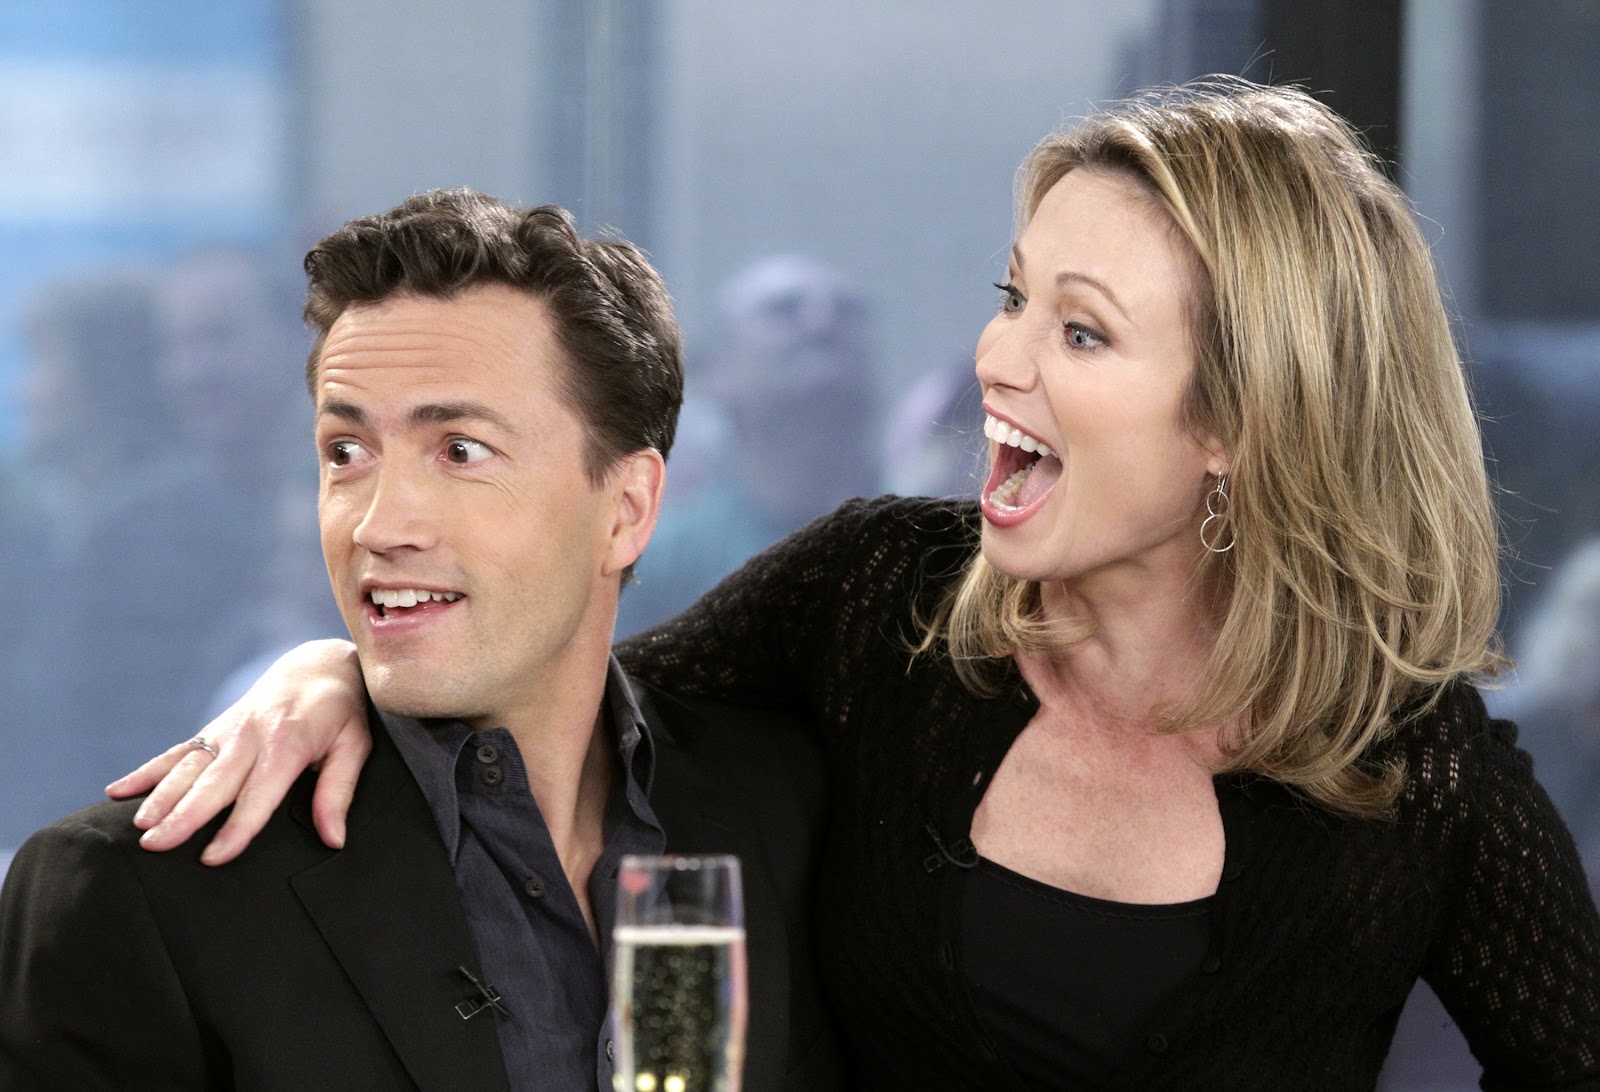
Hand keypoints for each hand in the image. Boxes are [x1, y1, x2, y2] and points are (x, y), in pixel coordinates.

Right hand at [106, 639, 370, 865]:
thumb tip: (334, 840)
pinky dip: (147, 771)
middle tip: (155, 846)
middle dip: (183, 815)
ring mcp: (227, 731)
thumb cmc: (343, 712)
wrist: (318, 665)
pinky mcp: (214, 729)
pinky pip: (176, 752)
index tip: (213, 857)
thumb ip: (339, 791)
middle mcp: (251, 736)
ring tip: (139, 827)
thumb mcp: (356, 746)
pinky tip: (119, 791)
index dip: (237, 827)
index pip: (260, 793)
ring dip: (160, 796)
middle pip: (213, 783)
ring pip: (188, 767)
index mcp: (289, 743)